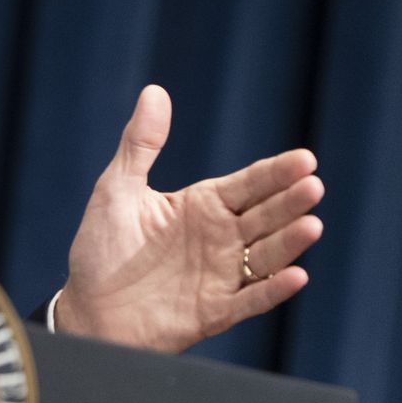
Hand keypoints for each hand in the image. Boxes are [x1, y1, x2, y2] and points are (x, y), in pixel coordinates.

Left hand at [54, 85, 323, 352]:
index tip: (305, 159)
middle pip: (264, 216)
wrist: (88, 309)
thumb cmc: (102, 248)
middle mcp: (220, 238)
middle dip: (289, 201)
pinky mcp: (214, 311)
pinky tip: (295, 276)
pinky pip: (250, 301)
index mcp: (202, 205)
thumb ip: (140, 144)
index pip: (248, 185)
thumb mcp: (117, 189)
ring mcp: (221, 276)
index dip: (276, 173)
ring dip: (289, 243)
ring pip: (265, 257)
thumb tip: (154, 91)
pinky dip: (272, 290)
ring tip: (312, 225)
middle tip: (312, 185)